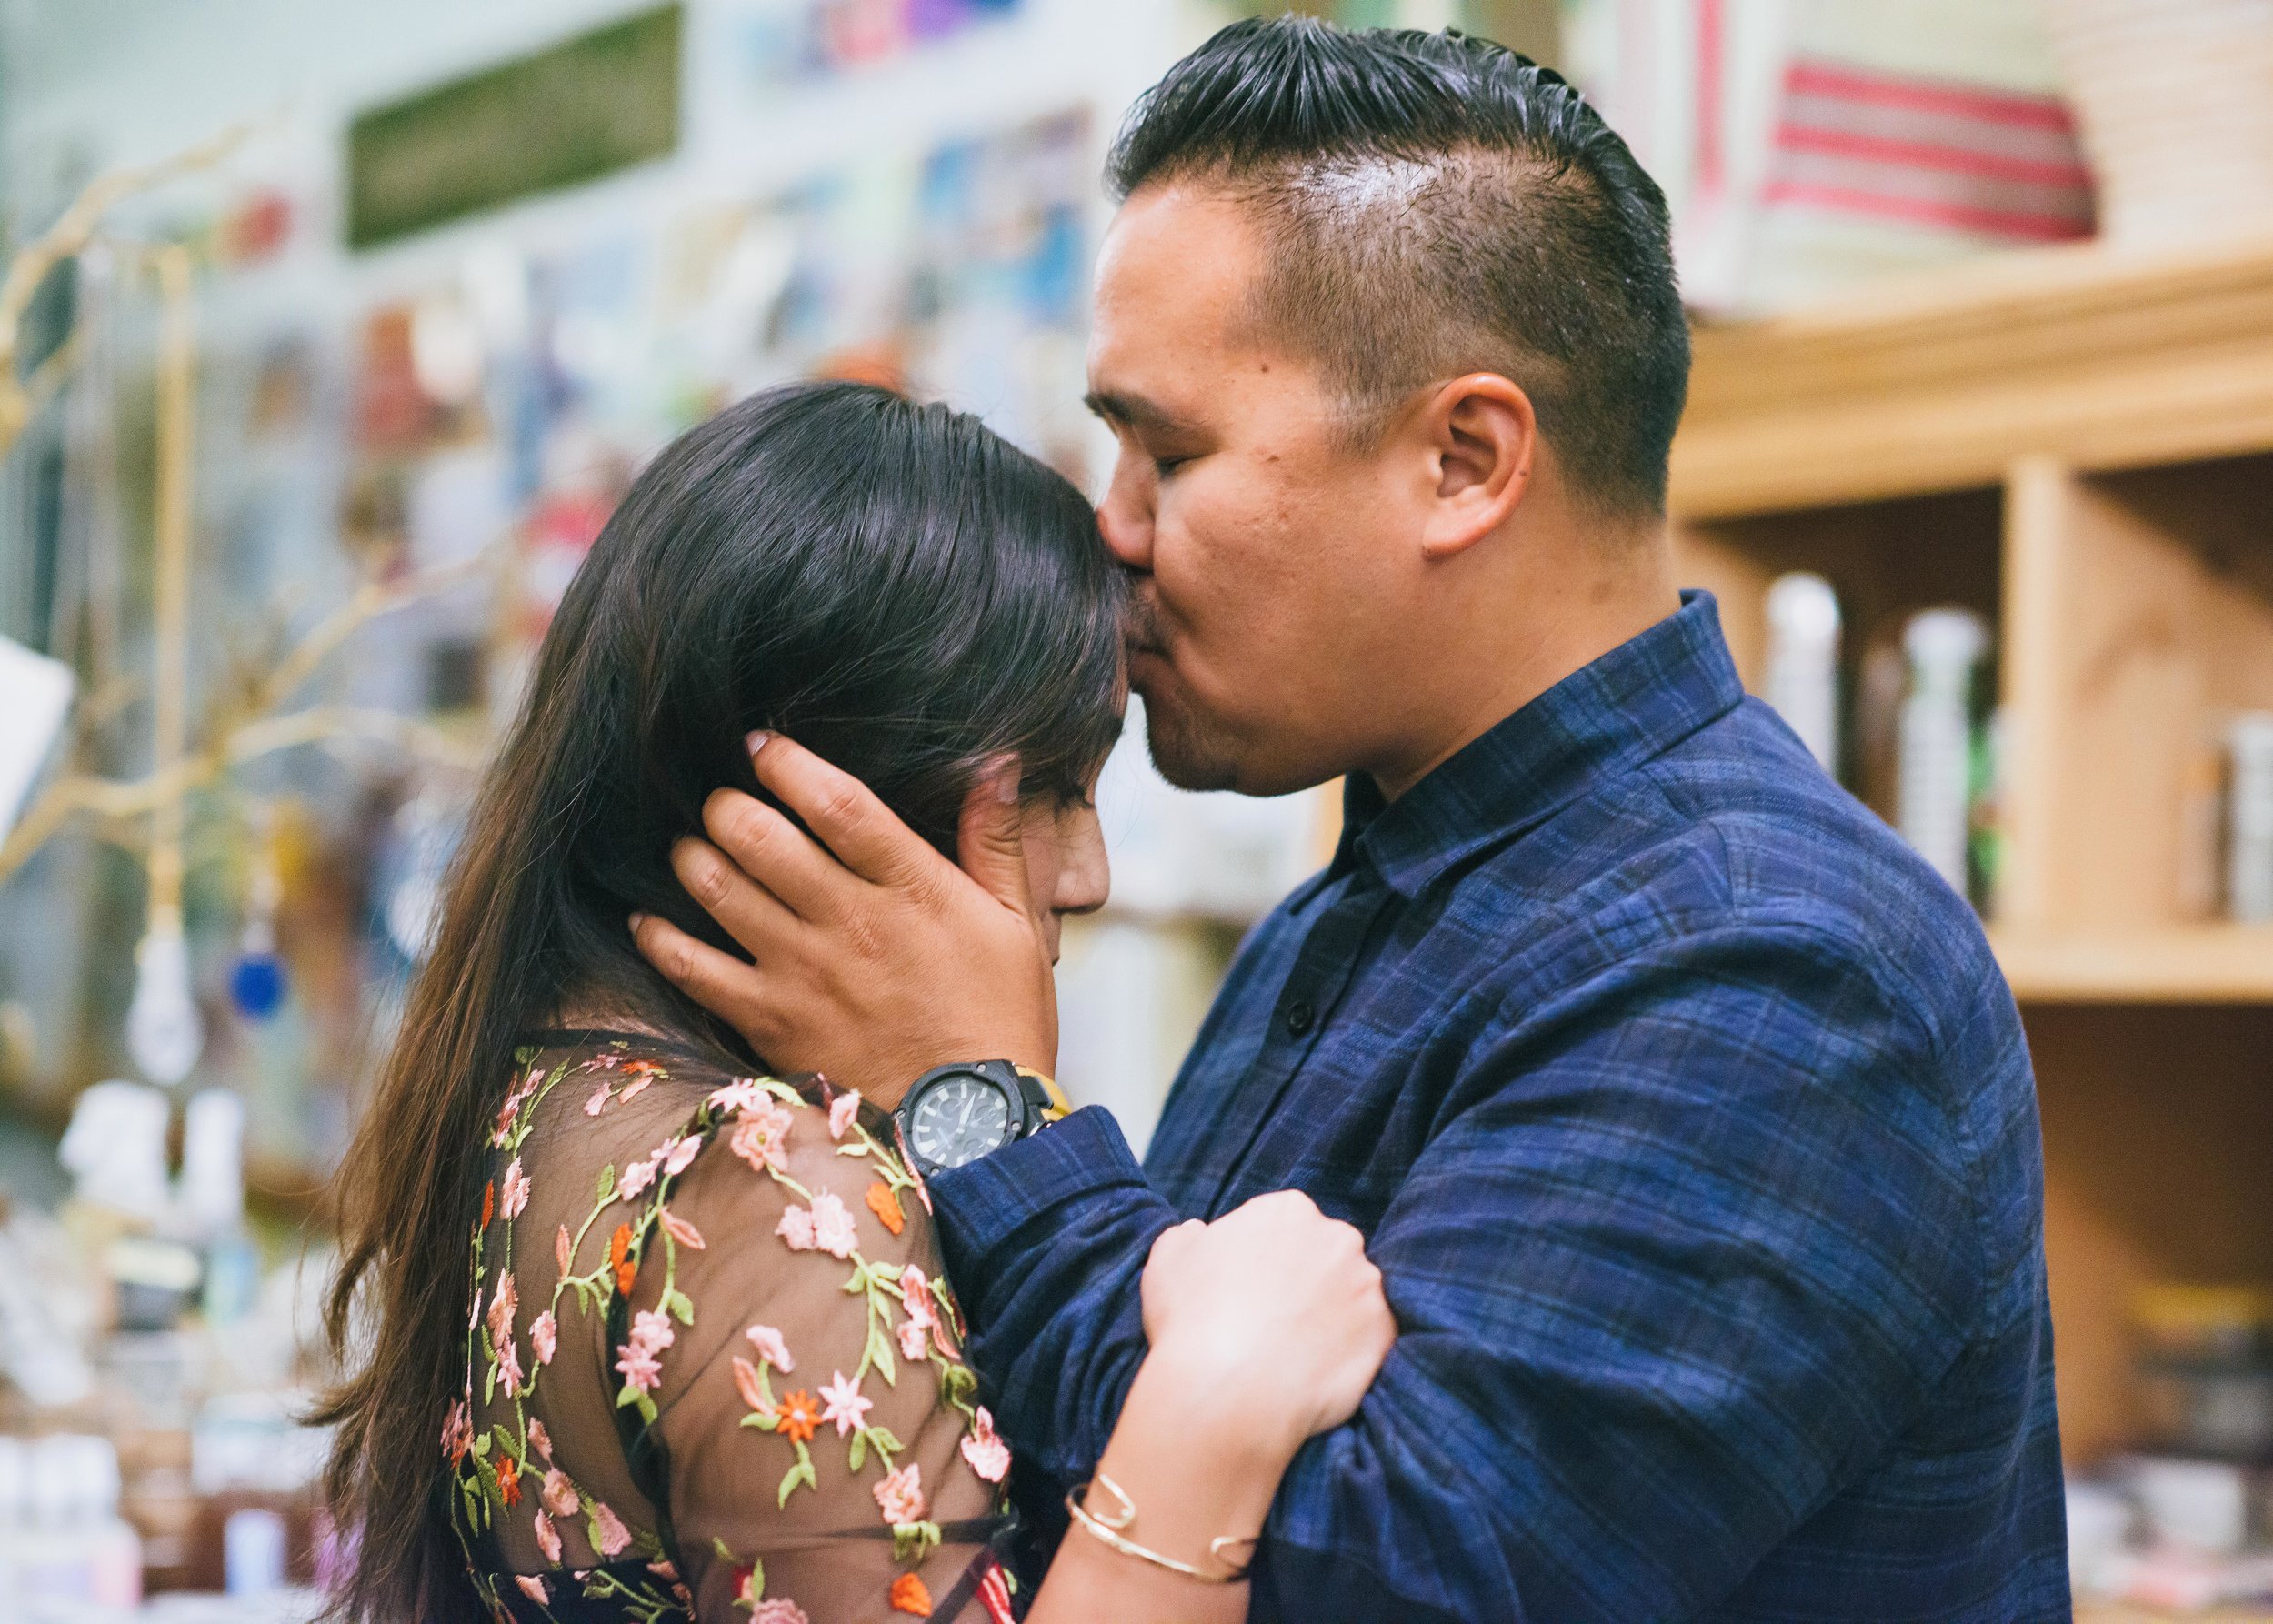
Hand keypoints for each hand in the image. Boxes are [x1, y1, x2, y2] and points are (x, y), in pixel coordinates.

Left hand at [629, 733, 1057, 1106]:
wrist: (973, 1126)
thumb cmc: (998, 1019)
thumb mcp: (1016, 923)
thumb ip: (996, 840)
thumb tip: (997, 763)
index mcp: (912, 888)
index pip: (838, 803)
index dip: (789, 763)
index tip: (762, 745)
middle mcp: (849, 921)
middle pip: (760, 836)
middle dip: (727, 805)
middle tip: (724, 802)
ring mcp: (803, 973)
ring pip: (719, 890)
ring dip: (693, 856)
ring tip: (694, 849)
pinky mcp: (770, 1022)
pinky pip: (693, 970)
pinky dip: (659, 938)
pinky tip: (647, 920)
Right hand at [1140, 1191, 1395, 1457]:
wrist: (1226, 1392)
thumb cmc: (1191, 1320)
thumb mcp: (1168, 1259)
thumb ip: (1188, 1235)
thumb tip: (1199, 1233)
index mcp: (1288, 1210)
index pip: (1285, 1227)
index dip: (1266, 1260)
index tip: (1250, 1290)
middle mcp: (1337, 1238)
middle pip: (1326, 1255)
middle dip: (1307, 1281)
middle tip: (1274, 1321)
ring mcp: (1366, 1286)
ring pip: (1352, 1297)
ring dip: (1332, 1316)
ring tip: (1296, 1353)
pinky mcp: (1383, 1332)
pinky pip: (1370, 1339)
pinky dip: (1350, 1353)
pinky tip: (1316, 1373)